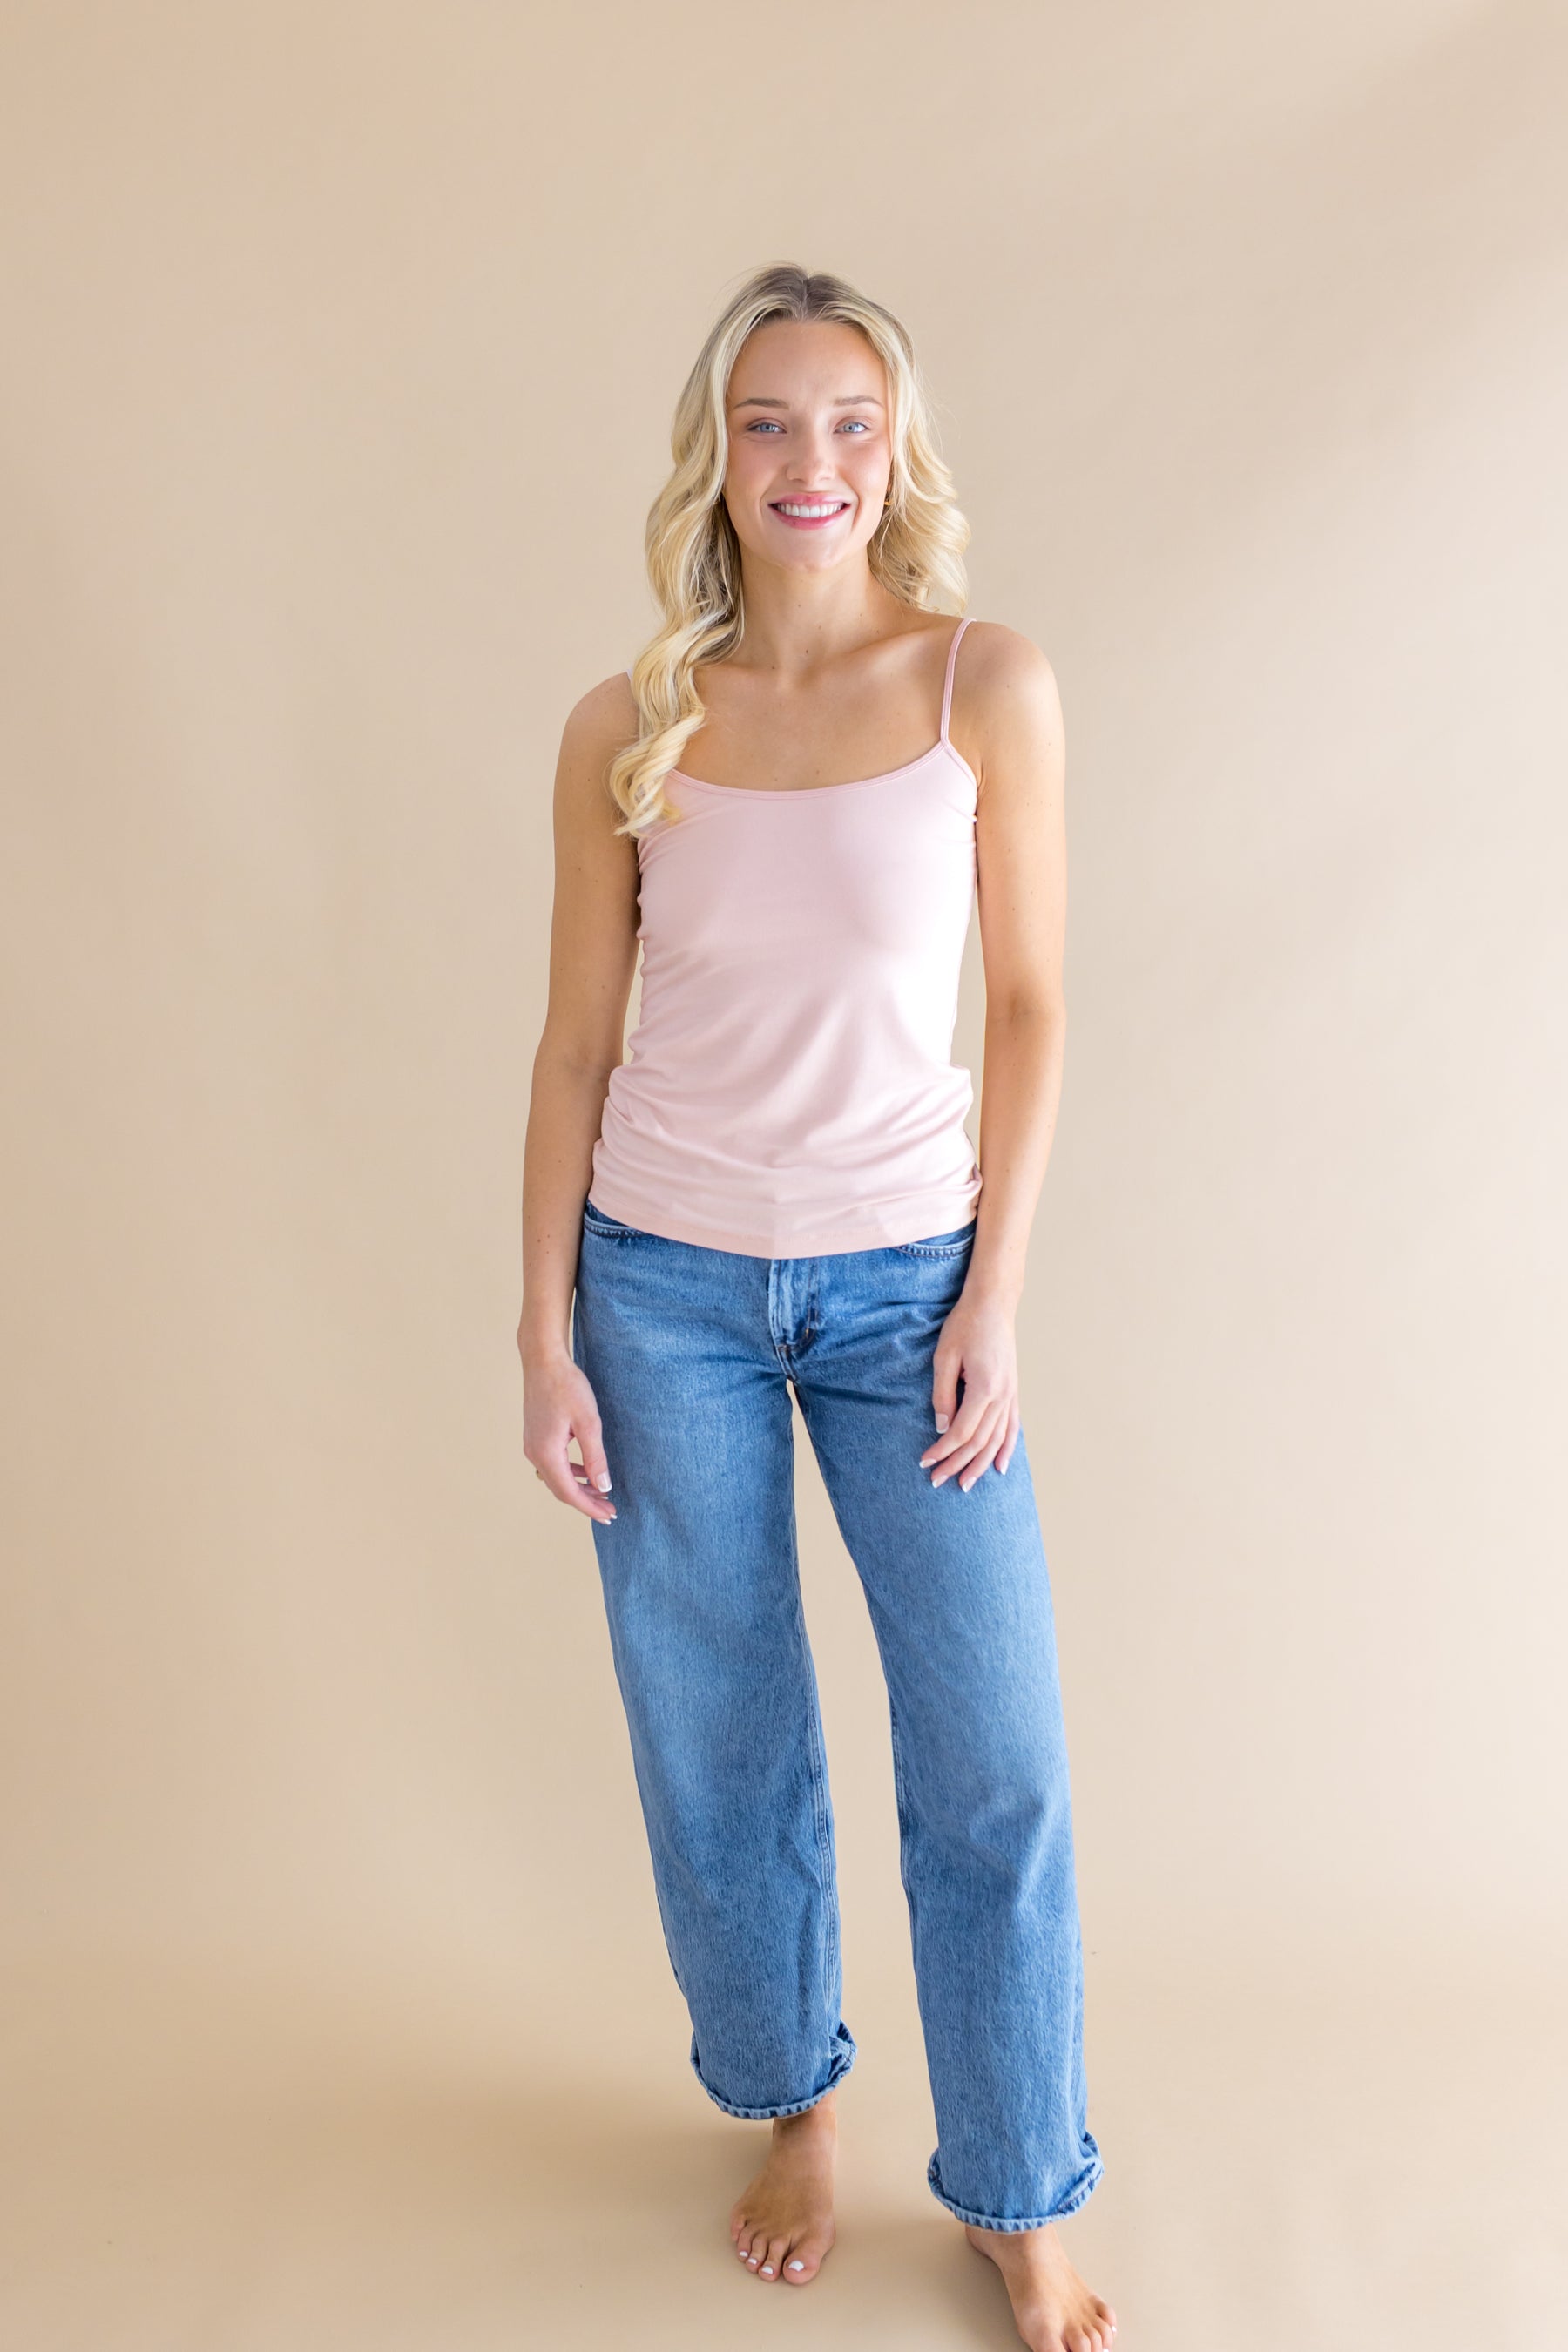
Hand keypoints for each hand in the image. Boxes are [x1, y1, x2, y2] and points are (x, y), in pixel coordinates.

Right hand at [519, 1342, 617, 1523]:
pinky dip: (570, 1472)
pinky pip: (553, 1464)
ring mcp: (532, 1444)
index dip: (590, 1507)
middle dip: (586, 1501)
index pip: (569, 1492)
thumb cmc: (567, 1386)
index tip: (609, 1516)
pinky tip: (585, 1470)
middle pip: (561, 1489)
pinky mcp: (535, 1435)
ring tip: (601, 1493)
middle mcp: (534, 1453)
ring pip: (556, 1477)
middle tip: (610, 1510)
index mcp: (546, 1453)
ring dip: (578, 1487)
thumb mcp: (588, 1422)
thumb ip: (595, 1457)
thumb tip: (603, 1486)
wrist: (543, 1360)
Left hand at [919, 1291, 1020, 1490]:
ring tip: (967, 1484)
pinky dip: (1007, 1448)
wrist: (993, 1304)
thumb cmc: (965, 1325)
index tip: (925, 1462)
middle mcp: (1002, 1395)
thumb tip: (942, 1428)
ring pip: (998, 1439)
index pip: (961, 1432)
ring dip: (981, 1464)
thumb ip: (943, 1395)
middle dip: (958, 1464)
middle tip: (938, 1481)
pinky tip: (1000, 1466)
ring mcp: (1011, 1394)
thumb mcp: (944, 1357)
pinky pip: (1012, 1426)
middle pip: (979, 1442)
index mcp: (984, 1387)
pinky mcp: (1013, 1390)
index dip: (942, 1451)